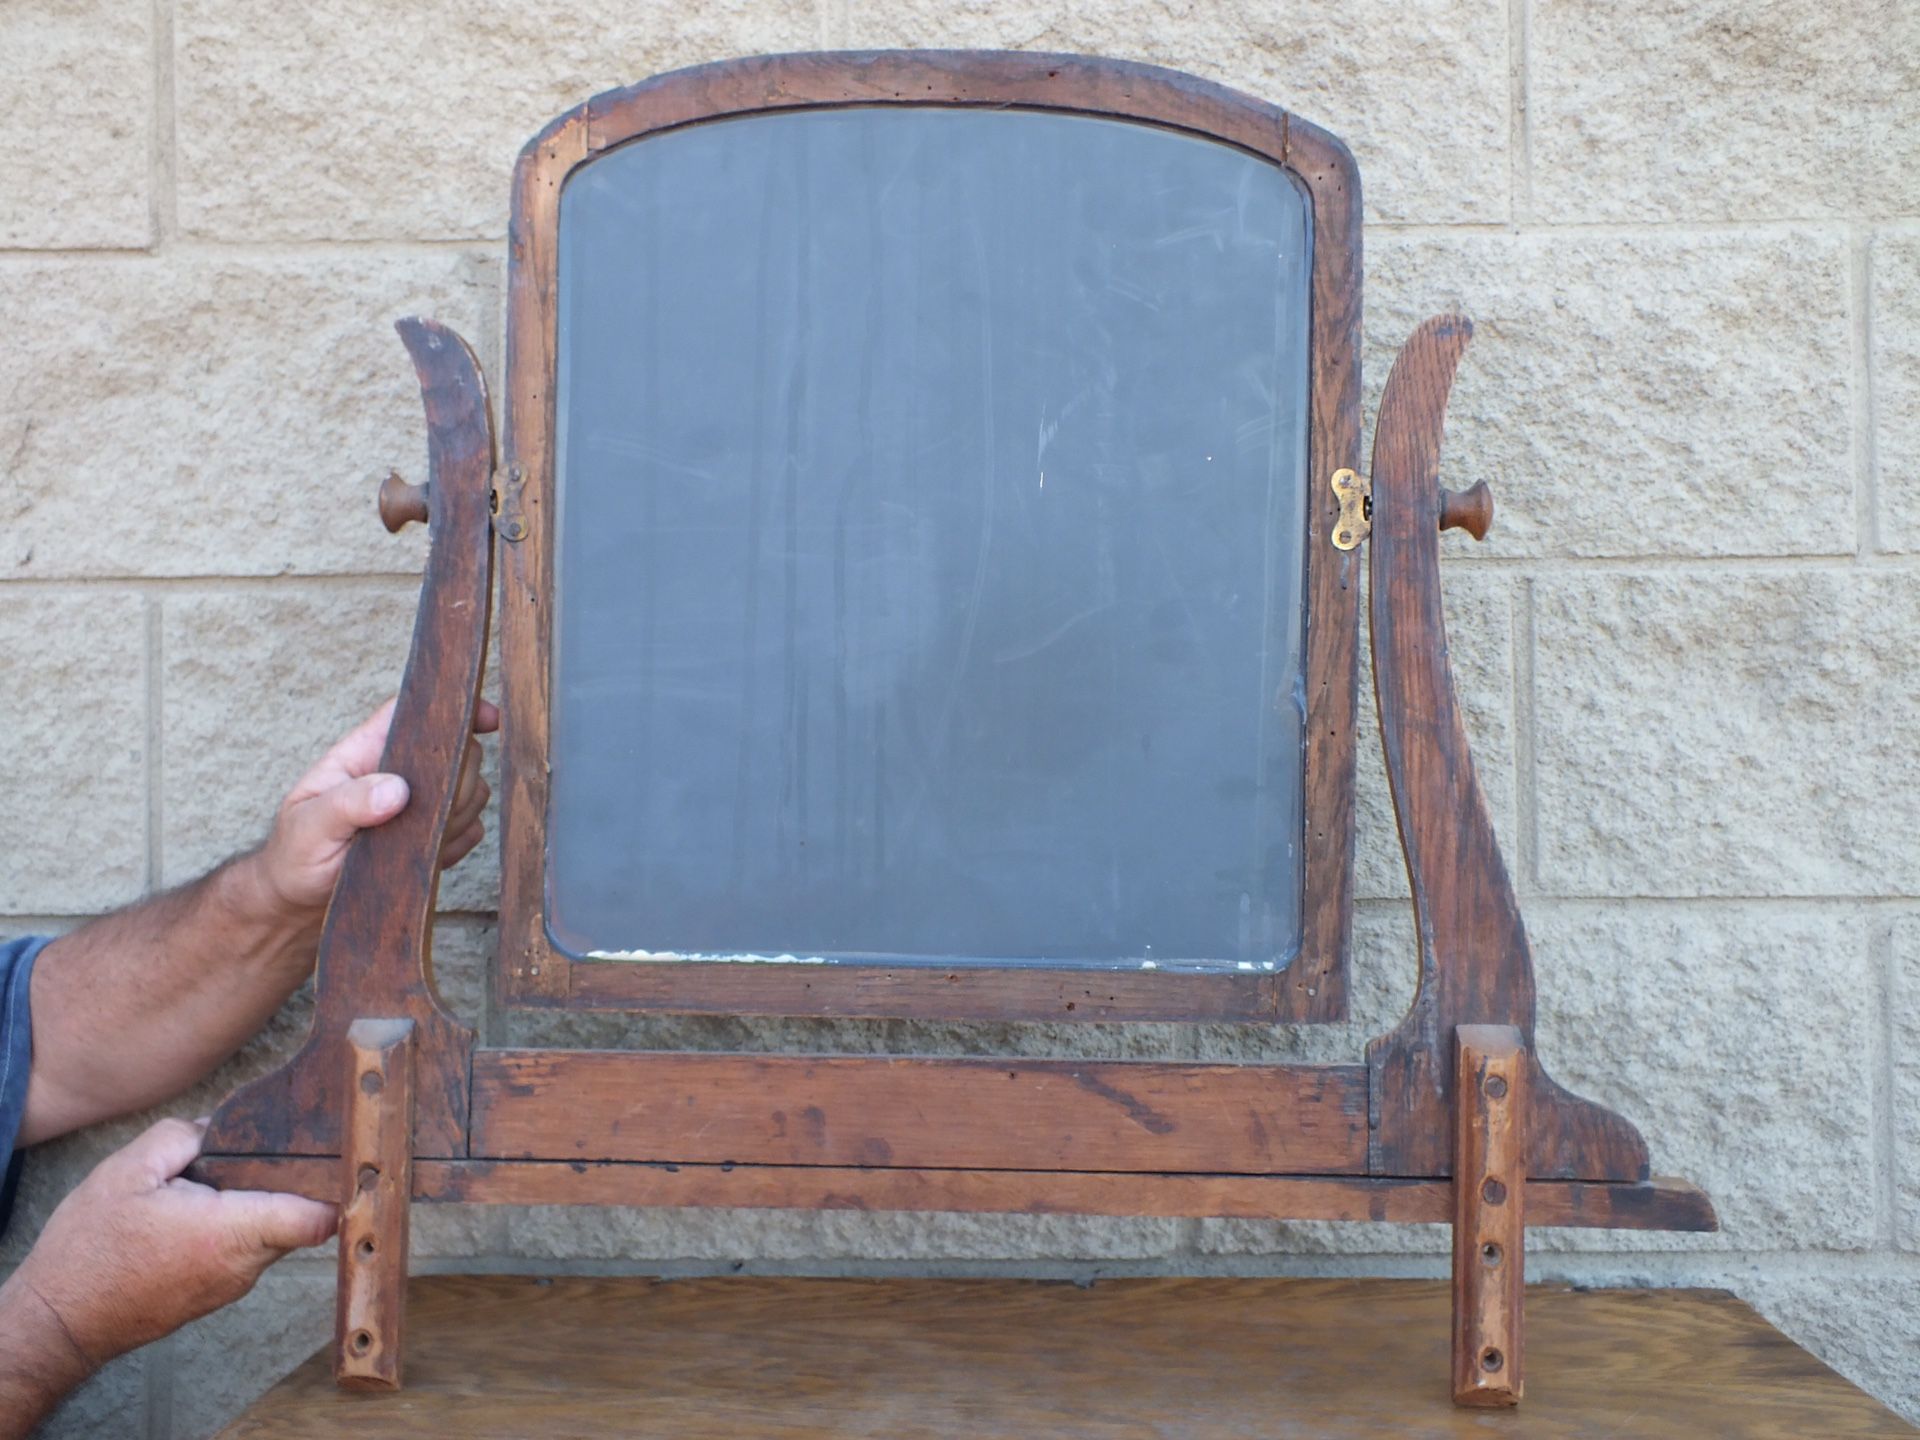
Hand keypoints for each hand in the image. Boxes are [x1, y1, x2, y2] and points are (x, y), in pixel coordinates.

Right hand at [3, 1119, 336, 1382]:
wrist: (57, 1320)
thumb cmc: (89, 1251)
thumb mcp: (126, 1172)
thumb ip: (181, 1137)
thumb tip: (218, 1125)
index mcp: (230, 1233)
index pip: (315, 1218)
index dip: (336, 1185)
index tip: (341, 1154)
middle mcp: (242, 1266)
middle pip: (300, 1217)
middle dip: (290, 1181)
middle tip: (268, 1149)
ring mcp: (231, 1286)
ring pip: (272, 1234)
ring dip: (257, 1204)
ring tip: (219, 1179)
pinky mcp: (216, 1294)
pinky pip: (246, 1252)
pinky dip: (237, 1228)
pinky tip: (202, 1209)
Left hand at [253, 698, 499, 914]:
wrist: (301, 900)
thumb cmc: (294, 855)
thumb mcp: (308, 827)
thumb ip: (348, 804)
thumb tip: (396, 789)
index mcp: (367, 751)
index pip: (415, 712)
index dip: (454, 709)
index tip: (488, 720)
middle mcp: (401, 771)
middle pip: (459, 751)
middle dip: (455, 782)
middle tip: (418, 816)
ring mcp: (423, 803)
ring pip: (473, 792)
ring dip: (456, 818)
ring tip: (409, 842)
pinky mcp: (437, 834)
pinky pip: (473, 830)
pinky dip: (457, 844)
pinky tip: (423, 857)